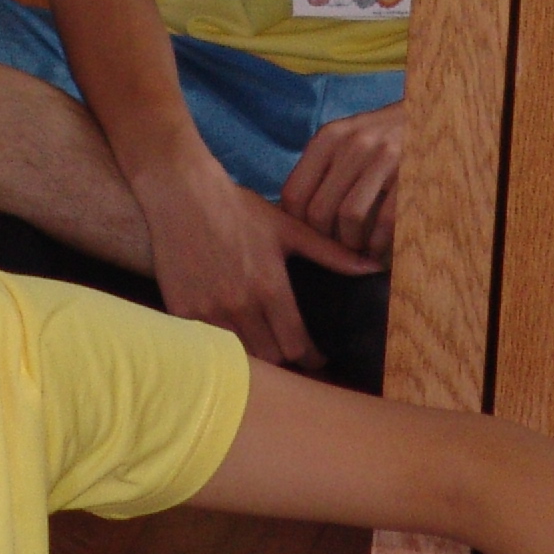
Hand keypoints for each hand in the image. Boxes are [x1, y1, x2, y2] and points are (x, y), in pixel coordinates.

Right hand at [136, 161, 377, 369]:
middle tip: (294, 354)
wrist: (182, 194)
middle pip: (271, 358)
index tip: (318, 357)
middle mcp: (239, 306)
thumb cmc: (238, 208)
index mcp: (270, 288)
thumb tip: (371, 266)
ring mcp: (207, 312)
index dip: (312, 357)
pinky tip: (232, 337)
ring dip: (256, 356)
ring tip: (266, 347)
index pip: (297, 345)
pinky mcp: (182, 312)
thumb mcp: (288, 228)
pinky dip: (223, 345)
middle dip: (287, 359)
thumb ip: (330, 253)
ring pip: (240, 356)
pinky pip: (208, 345)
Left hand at [280, 102, 404, 258]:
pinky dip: (379, 243)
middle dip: (326, 240)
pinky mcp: (410, 172)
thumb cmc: (387, 134)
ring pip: (349, 217)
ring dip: (353, 243)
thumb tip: (295, 213)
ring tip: (359, 248)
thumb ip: (323, 166)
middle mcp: (353, 143)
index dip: (299, 225)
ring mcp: (384, 156)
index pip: (294, 194)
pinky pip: (384, 220)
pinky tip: (380, 248)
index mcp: (330, 137)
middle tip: (338, 248)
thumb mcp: (348, 137)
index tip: (312, 236)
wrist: (436, 114)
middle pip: (319, 211)